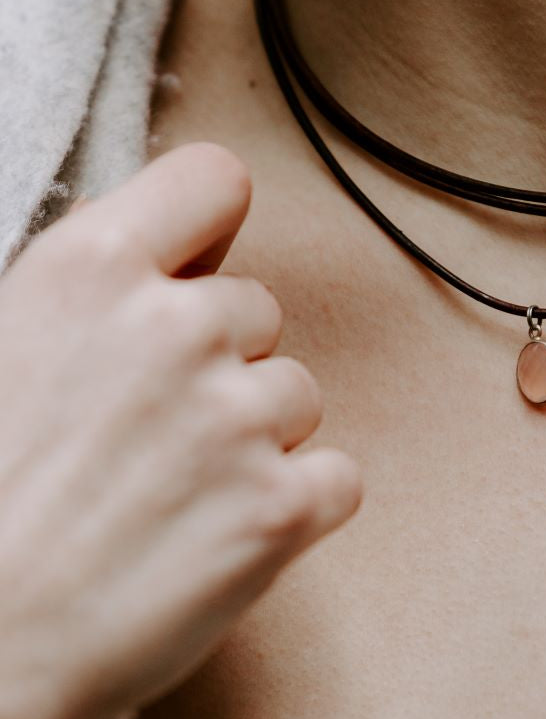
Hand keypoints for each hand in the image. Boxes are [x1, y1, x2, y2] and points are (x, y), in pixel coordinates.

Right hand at [0, 141, 362, 718]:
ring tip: (170, 498)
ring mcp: (237, 418)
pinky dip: (295, 508)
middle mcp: (175, 326)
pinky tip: (220, 536)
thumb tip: (144, 261)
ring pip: (298, 394)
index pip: (215, 181)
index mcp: (88, 267)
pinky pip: (337, 478)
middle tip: (146, 437)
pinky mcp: (281, 509)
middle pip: (258, 309)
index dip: (207, 233)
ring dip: (256, 438)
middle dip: (219, 362)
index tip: (190, 275)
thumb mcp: (1, 344)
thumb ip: (84, 292)